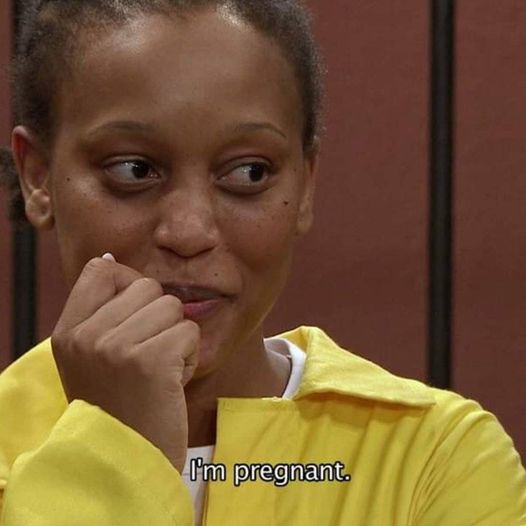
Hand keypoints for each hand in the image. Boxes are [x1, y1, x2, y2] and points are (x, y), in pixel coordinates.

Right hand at [51, 255, 199, 472]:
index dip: (129, 285)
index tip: (135, 319)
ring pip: (172, 306)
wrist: (128, 462)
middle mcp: (86, 336)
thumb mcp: (92, 358)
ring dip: (176, 338)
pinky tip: (172, 381)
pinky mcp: (150, 361)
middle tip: (148, 357)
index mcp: (68, 332)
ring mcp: (115, 347)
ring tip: (159, 371)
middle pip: (147, 286)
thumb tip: (108, 258)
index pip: (101, 269)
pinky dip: (190, 355)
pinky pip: (189, 330)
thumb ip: (100, 312)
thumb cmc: (119, 406)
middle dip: (159, 318)